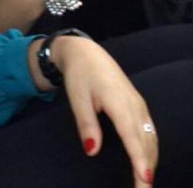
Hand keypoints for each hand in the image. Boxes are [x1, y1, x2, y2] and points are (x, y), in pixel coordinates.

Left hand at [30, 36, 157, 186]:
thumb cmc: (79, 74)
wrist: (85, 52)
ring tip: (144, 182)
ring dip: (150, 160)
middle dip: (146, 167)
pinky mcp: (137, 103)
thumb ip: (86, 124)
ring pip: (150, 136)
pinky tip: (146, 161)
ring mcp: (138, 102)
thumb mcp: (77, 98)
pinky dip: (150, 148)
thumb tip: (91, 150)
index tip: (143, 179)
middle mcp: (133, 103)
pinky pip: (149, 129)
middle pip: (145, 140)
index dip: (139, 158)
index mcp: (118, 100)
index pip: (131, 135)